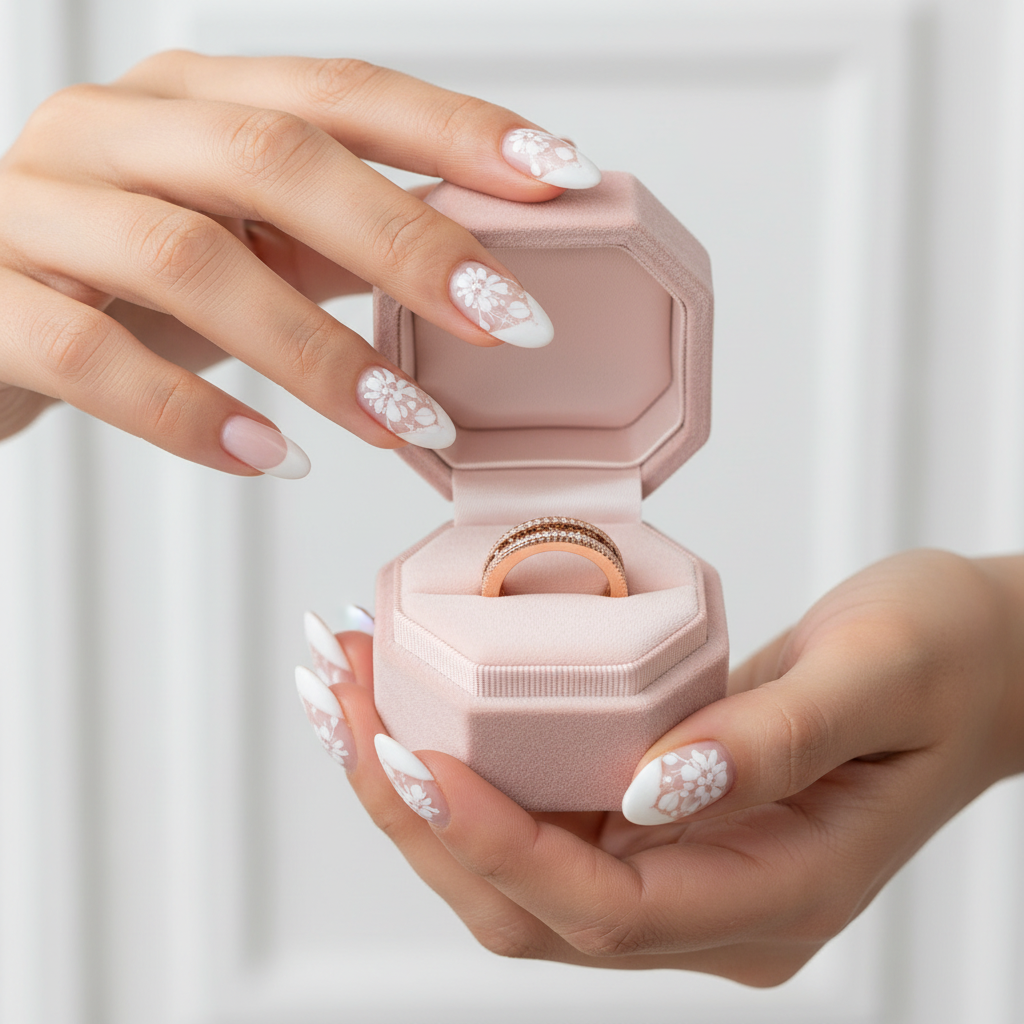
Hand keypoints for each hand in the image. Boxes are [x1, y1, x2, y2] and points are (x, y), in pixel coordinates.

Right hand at [0, 52, 599, 473]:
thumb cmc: (121, 276)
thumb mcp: (237, 240)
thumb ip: (332, 239)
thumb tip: (473, 264)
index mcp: (189, 101)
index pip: (338, 93)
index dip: (453, 130)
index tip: (557, 177)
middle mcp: (114, 132)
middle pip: (273, 159)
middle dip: (406, 240)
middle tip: (505, 319)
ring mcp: (39, 210)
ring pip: (189, 260)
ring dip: (319, 354)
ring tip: (407, 423)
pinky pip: (92, 357)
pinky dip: (195, 416)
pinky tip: (273, 456)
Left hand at [297, 550, 1023, 985]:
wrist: (978, 660)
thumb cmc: (948, 656)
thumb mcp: (879, 675)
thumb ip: (773, 740)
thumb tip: (654, 786)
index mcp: (778, 897)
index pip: (604, 908)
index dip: (497, 842)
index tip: (413, 755)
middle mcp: (716, 907)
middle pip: (532, 905)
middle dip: (421, 817)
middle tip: (344, 706)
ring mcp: (684, 872)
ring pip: (520, 870)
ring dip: (423, 795)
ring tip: (352, 697)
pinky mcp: (661, 824)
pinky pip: (543, 820)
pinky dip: (468, 770)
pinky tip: (419, 705)